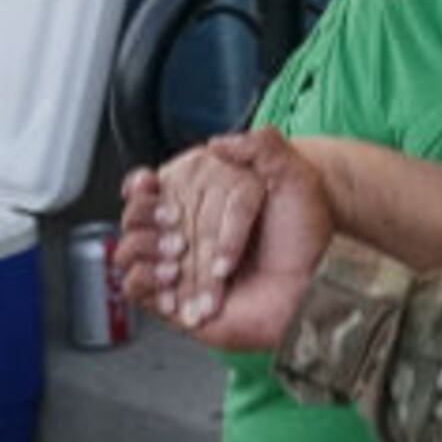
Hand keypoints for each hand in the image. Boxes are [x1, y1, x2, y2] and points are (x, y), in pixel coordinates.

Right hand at [125, 128, 330, 351]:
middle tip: (174, 224)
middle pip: (137, 219)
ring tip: (176, 255)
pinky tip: (171, 277)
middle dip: (145, 218)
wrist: (312, 284)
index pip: (156, 188)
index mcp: (206, 202)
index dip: (142, 186)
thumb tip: (218, 142)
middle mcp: (187, 233)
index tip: (147, 183)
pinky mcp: (174, 299)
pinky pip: (135, 287)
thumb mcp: (294, 178)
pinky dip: (145, 279)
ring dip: (144, 247)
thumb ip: (263, 147)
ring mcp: (178, 268)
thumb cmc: (306, 235)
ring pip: (129, 251)